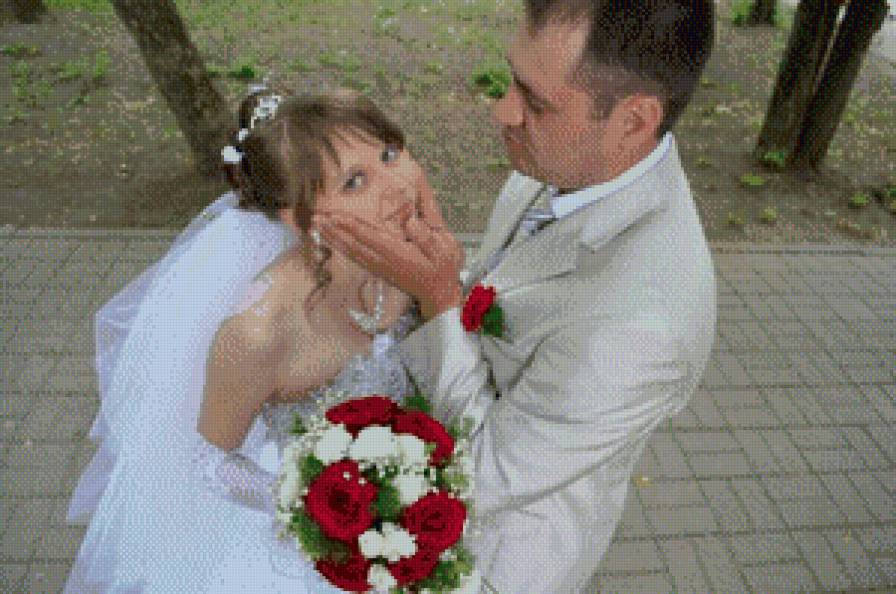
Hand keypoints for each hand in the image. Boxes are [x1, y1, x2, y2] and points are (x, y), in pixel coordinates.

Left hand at [313, 178, 463, 320]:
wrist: (440, 295)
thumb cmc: (443, 269)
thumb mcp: (444, 249)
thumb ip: (426, 236)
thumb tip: (410, 221)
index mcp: (397, 253)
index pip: (369, 237)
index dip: (351, 226)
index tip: (335, 215)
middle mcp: (383, 261)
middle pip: (352, 244)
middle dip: (333, 231)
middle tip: (315, 218)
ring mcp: (379, 267)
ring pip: (351, 252)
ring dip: (333, 239)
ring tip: (317, 226)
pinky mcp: (378, 269)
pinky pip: (355, 258)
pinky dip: (341, 248)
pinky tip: (332, 241)